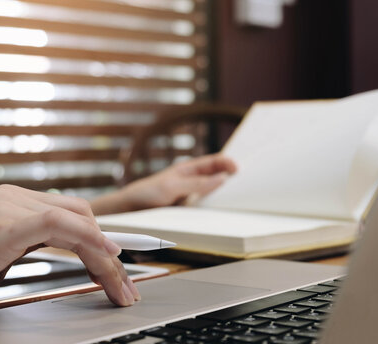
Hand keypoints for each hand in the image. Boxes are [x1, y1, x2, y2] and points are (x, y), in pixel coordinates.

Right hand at [0, 185, 140, 322]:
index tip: (120, 266)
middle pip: (81, 214)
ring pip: (77, 220)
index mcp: (12, 200)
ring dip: (106, 257)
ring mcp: (8, 207)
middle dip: (110, 251)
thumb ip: (34, 242)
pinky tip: (106, 258)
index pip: (70, 213)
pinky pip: (59, 225)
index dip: (101, 238)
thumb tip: (75, 247)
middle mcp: (12, 196)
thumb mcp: (3, 253)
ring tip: (119, 286)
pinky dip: (89, 240)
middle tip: (124, 284)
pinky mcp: (4, 224)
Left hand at [105, 154, 236, 212]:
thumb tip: (222, 178)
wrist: (129, 211)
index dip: (229, 163)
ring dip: (224, 197)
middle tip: (247, 186)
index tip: (239, 171)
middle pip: (219, 178)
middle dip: (233, 180)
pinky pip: (206, 209)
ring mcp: (192, 196)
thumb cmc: (147, 193)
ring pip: (214, 194)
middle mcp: (193, 181)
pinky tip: (222, 216)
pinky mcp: (189, 211)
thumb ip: (196, 183)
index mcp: (190, 169)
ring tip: (238, 202)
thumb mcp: (172, 187)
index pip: (216, 161)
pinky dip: (215, 211)